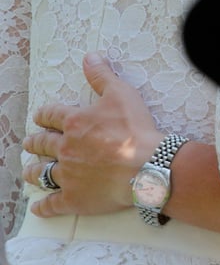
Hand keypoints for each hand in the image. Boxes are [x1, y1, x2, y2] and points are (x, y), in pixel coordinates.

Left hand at [22, 52, 163, 217]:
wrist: (145, 166)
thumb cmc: (135, 128)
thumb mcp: (121, 93)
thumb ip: (102, 75)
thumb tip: (90, 56)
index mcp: (75, 123)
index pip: (52, 115)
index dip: (44, 114)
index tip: (40, 116)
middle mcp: (66, 148)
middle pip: (43, 144)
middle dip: (35, 142)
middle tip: (30, 142)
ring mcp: (68, 175)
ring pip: (42, 173)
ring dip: (34, 171)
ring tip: (29, 170)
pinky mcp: (74, 198)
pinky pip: (52, 204)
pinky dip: (43, 206)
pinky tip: (38, 207)